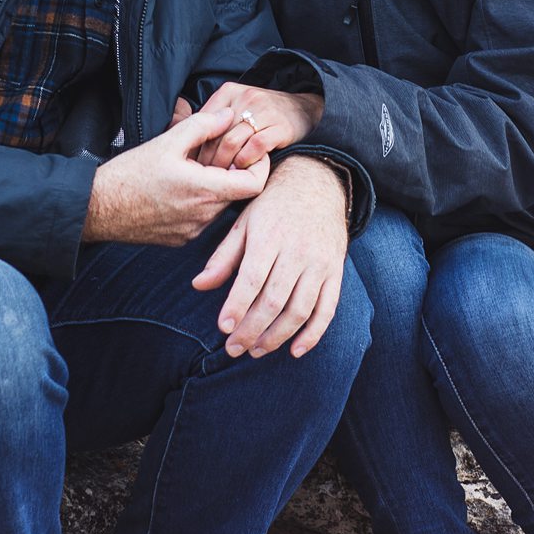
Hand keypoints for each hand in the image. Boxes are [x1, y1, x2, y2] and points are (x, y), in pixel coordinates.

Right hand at [83, 106, 269, 246]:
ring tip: (190, 170)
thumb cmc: (129, 175)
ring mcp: (192, 231)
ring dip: (213, 188)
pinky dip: (197, 203)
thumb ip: (202, 126)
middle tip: (213, 155)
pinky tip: (176, 189)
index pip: (255, 185)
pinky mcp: (179, 239)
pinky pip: (200, 220)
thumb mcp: (167, 142)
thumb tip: (228, 115)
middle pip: (236, 194)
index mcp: (206, 191)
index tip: (249, 152)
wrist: (96, 208)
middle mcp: (204, 217)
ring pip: (217, 207)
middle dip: (231, 173)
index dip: (259, 166)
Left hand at [188, 81, 323, 170]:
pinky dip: (245, 162)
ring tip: (222, 177)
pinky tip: (243, 171)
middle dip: (207, 159)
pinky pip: (255, 147)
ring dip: (224, 165)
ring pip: (231, 142)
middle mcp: (245, 97)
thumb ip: (208, 118)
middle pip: (215, 134)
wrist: (304, 110)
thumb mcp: (234, 108)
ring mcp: (264, 111)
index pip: (203, 121)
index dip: (196, 145)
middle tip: (205, 176)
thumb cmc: (262, 115)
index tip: (193, 164)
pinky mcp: (280, 126)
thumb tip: (173, 125)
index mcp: (229, 91)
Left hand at [191, 154, 349, 356]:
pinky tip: (295, 350)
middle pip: (274, 300)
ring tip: (256, 350)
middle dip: (252, 330)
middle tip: (233, 348)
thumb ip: (223, 257)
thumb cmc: (272, 207)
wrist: (316, 183)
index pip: (252, 278)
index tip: (223, 328)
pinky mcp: (335, 272)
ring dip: (277, 336)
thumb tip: (199, 285)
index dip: (237, 306)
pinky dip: (313, 334)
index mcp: (269, 236)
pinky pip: (327, 309)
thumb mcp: (243, 223)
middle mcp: (297, 251)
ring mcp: (319, 263)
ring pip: (300, 309)